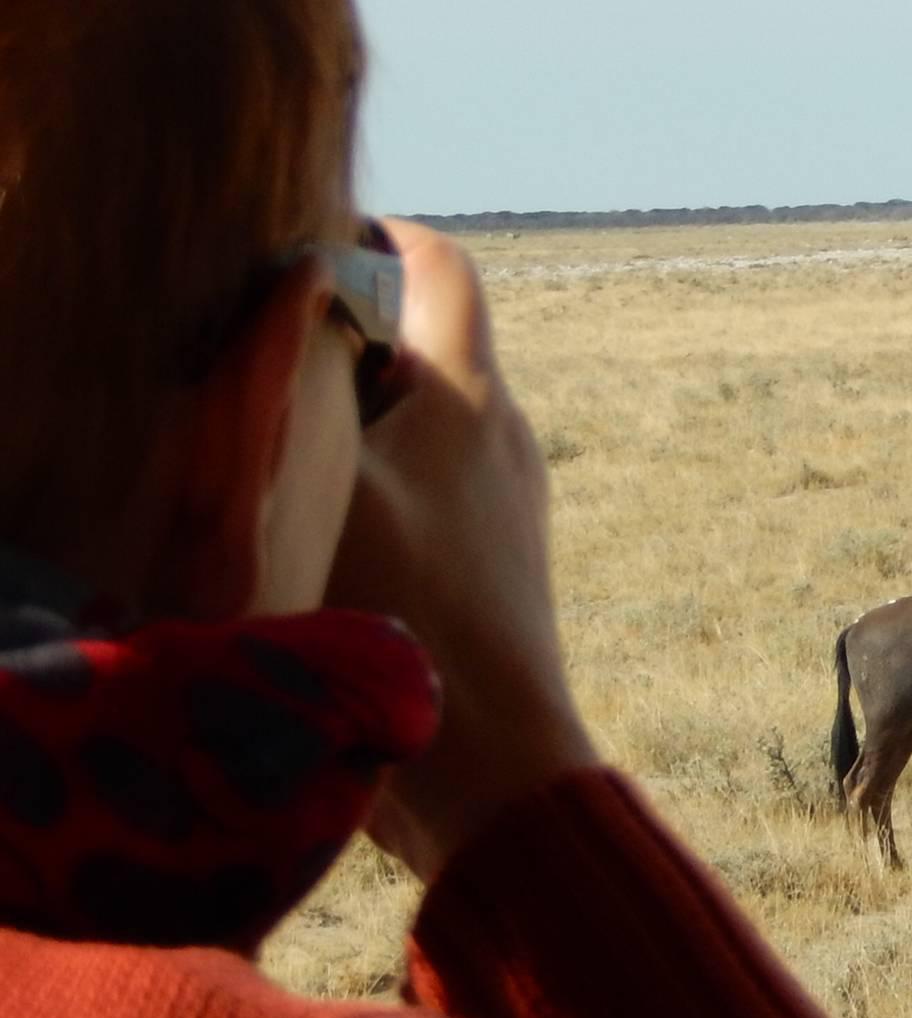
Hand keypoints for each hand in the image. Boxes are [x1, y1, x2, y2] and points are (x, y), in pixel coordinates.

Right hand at [326, 219, 596, 879]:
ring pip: (434, 423)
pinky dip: (389, 487)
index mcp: (467, 396)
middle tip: (272, 369)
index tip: (317, 248)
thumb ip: (302, 392)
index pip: (444, 268)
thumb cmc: (407, 617)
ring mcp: (515, 501)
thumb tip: (291, 322)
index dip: (382, 238)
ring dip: (366, 423)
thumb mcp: (324, 487)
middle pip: (433, 343)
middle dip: (353, 339)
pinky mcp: (507, 562)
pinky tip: (339, 539)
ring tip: (294, 461)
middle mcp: (506, 436)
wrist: (496, 760)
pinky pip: (443, 490)